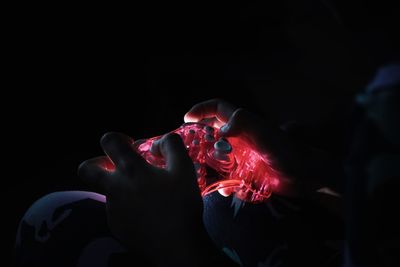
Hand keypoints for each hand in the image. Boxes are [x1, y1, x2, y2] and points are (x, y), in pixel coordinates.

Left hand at [78, 132, 235, 265]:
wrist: (175, 245)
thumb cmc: (181, 204)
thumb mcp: (184, 168)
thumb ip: (171, 146)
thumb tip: (157, 142)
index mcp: (130, 170)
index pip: (109, 141)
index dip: (117, 138)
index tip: (131, 146)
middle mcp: (115, 188)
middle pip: (87, 169)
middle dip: (97, 163)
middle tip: (117, 167)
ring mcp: (112, 209)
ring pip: (107, 190)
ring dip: (121, 187)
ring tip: (146, 195)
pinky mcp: (115, 226)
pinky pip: (117, 209)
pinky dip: (127, 206)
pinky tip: (146, 213)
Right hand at [185, 99, 339, 196]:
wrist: (303, 175)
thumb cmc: (284, 149)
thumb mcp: (264, 133)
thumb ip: (243, 124)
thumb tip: (219, 131)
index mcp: (242, 123)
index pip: (217, 108)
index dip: (202, 110)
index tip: (186, 120)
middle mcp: (238, 137)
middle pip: (212, 132)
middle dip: (199, 139)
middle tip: (186, 150)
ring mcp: (241, 156)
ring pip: (216, 157)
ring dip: (208, 165)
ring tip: (200, 175)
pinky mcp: (245, 173)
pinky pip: (227, 176)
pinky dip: (223, 183)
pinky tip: (225, 191)